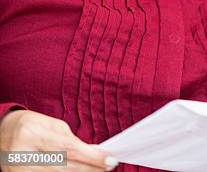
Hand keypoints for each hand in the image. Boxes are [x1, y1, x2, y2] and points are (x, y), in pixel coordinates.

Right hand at [0, 109, 118, 171]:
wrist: (3, 134)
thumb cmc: (31, 125)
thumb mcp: (50, 124)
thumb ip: (71, 139)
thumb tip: (94, 152)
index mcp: (34, 134)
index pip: (68, 149)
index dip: (92, 157)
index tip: (110, 159)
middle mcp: (25, 155)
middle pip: (65, 167)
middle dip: (90, 168)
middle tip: (108, 166)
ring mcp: (21, 171)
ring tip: (97, 169)